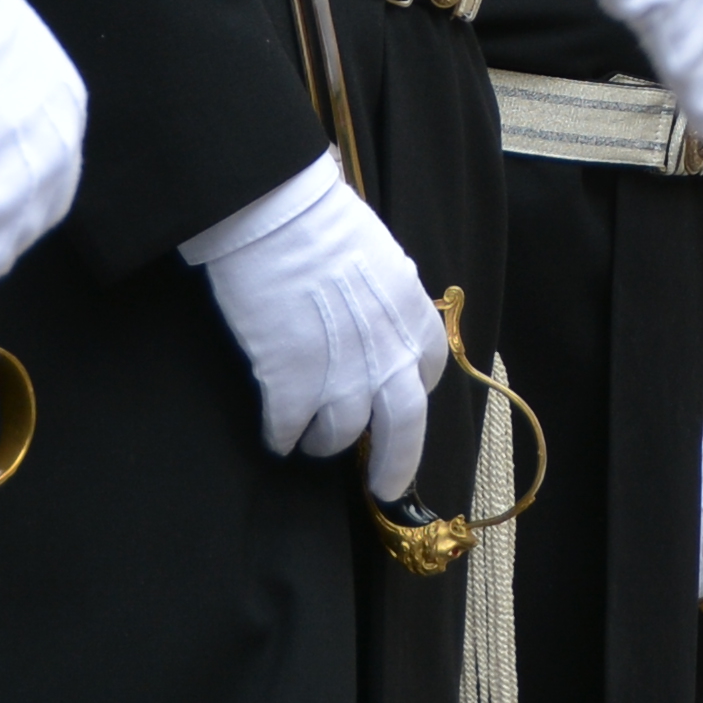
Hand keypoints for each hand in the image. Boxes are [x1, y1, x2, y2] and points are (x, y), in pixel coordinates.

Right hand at [185, 158, 449, 501]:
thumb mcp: (382, 261)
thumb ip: (387, 306)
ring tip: (308, 436)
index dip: (408, 394)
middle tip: (384, 486)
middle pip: (402, 430)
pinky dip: (281, 435)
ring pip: (339, 435)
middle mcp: (389, 358)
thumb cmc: (326, 225)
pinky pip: (288, 429)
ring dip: (324, 441)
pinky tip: (274, 432)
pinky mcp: (290, 386)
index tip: (393, 404)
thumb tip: (378, 326)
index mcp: (415, 322)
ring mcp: (341, 377)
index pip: (427, 377)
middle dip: (395, 465)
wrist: (278, 216)